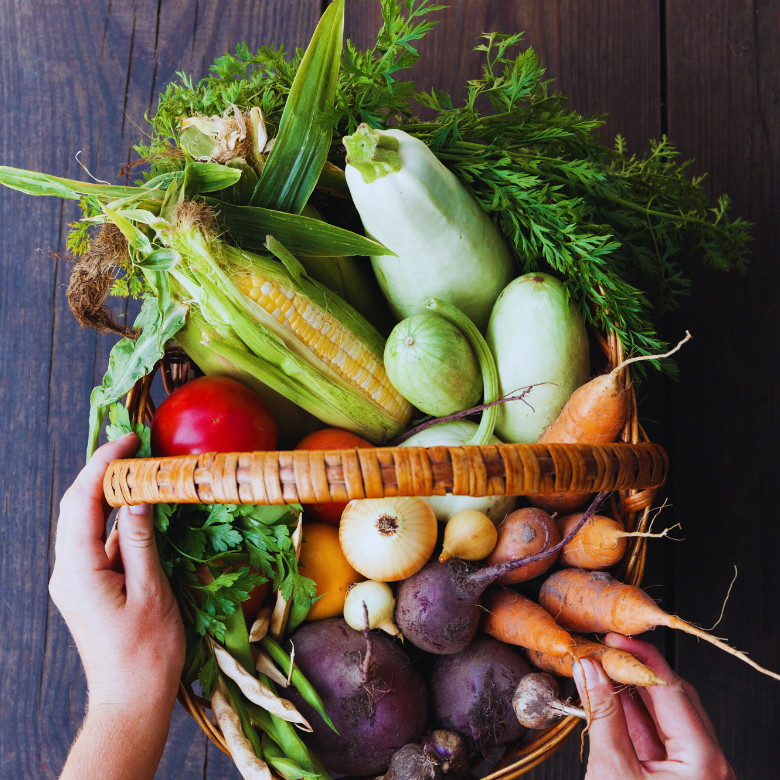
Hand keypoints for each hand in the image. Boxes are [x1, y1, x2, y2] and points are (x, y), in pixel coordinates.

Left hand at [49, 434, 184, 779]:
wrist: (132, 699)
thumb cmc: (147, 653)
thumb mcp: (151, 591)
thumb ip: (141, 540)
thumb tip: (140, 496)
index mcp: (78, 571)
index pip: (82, 502)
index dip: (103, 465)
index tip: (129, 440)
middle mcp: (67, 571)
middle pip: (76, 507)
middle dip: (101, 471)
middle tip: (134, 447)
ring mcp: (75, 580)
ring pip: (83, 522)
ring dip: (107, 492)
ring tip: (137, 469)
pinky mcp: (87, 586)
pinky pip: (95, 541)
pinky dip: (113, 518)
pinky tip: (137, 509)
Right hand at [573, 634, 735, 779]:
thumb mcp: (612, 770)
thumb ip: (603, 716)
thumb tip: (590, 670)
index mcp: (704, 762)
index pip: (672, 689)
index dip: (641, 658)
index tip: (616, 640)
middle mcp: (710, 765)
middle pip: (675, 699)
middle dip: (638, 672)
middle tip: (609, 651)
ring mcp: (698, 773)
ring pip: (668, 718)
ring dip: (635, 693)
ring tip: (605, 670)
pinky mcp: (683, 779)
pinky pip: (662, 738)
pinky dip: (637, 718)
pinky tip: (613, 699)